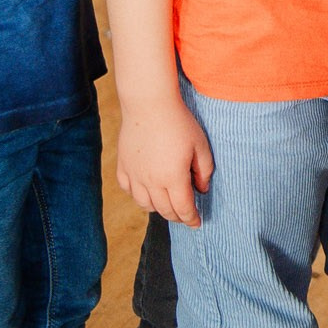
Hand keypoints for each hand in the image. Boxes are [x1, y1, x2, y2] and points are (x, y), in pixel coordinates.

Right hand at [116, 97, 212, 226]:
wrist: (148, 104)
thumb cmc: (179, 122)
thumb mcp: (200, 145)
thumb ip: (204, 170)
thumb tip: (201, 190)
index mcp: (173, 178)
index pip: (183, 208)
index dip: (191, 219)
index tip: (197, 223)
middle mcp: (151, 182)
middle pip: (164, 210)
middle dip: (177, 216)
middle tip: (185, 216)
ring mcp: (134, 175)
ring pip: (145, 205)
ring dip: (158, 209)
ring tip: (168, 206)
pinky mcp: (123, 167)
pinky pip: (129, 191)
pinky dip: (139, 197)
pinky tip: (147, 192)